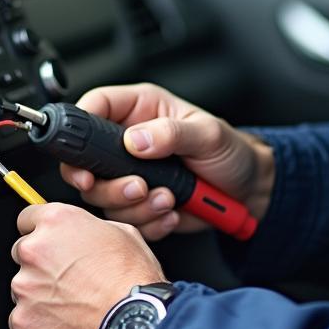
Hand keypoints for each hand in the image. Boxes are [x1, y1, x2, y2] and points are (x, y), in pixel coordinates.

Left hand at [8, 202, 164, 328]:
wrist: (133, 327)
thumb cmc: (132, 282)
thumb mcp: (124, 234)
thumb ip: (92, 228)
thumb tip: (86, 234)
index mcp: (57, 222)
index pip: (28, 218)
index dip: (43, 232)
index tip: (50, 242)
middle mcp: (34, 250)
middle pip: (23, 252)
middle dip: (41, 264)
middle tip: (70, 278)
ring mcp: (25, 287)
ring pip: (24, 287)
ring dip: (41, 293)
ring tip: (74, 304)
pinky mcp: (21, 320)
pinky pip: (24, 317)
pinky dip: (40, 321)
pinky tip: (67, 323)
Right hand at [60, 82, 274, 241]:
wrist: (247, 190)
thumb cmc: (229, 151)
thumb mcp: (207, 134)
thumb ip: (171, 134)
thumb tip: (137, 139)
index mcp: (140, 110)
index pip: (95, 106)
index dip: (80, 128)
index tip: (83, 156)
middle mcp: (128, 142)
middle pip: (86, 162)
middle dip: (105, 183)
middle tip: (136, 188)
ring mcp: (131, 174)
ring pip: (102, 196)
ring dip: (133, 206)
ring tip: (167, 198)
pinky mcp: (138, 204)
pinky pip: (125, 220)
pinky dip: (148, 222)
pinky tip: (172, 211)